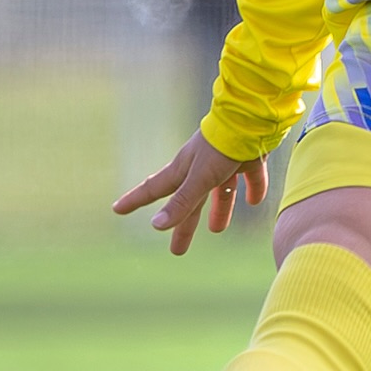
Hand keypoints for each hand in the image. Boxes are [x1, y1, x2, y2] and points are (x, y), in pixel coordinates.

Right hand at [113, 130, 267, 254]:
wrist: (252, 119)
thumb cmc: (221, 148)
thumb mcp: (199, 178)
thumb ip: (181, 202)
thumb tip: (156, 225)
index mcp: (183, 169)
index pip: (153, 189)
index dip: (135, 200)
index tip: (116, 209)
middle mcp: (201, 166)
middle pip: (189, 201)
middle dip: (183, 225)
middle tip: (177, 251)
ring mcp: (225, 162)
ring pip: (220, 191)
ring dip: (219, 210)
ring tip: (217, 229)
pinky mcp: (248, 158)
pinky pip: (249, 177)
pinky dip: (251, 188)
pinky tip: (254, 200)